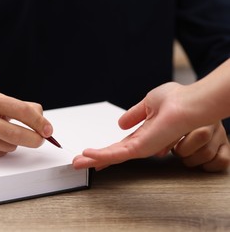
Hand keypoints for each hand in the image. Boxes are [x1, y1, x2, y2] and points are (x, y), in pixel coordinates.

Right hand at [72, 82, 229, 171]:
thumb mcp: (148, 103)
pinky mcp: (140, 148)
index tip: (91, 154)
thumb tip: (120, 123)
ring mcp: (140, 147)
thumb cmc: (176, 101)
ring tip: (77, 163)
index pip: (119, 145)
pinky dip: (101, 155)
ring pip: (112, 156)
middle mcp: (140, 143)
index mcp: (143, 134)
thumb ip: (134, 114)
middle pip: (112, 154)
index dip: (104, 150)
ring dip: (93, 159)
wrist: (188, 104)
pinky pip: (116, 154)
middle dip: (94, 158)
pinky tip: (88, 155)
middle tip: (79, 163)